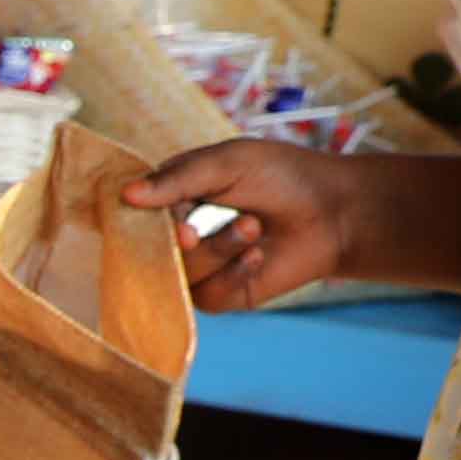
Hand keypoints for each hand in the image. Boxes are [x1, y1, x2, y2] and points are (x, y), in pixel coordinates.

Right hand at [130, 138, 375, 308]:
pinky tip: (257, 255)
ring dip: (217, 250)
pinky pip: (206, 296)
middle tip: (192, 232)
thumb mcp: (227, 163)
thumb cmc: (282, 175)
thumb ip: (177, 180)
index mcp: (171, 198)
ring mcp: (198, 268)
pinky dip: (233, 273)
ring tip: (253, 227)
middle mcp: (177, 235)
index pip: (132, 215)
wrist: (335, 211)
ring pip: (179, 273)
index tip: (149, 211)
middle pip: (148, 250)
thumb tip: (125, 195)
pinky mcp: (220, 295)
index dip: (137, 219)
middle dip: (175, 241)